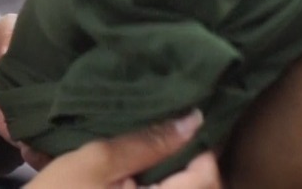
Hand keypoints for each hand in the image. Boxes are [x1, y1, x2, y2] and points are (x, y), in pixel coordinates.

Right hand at [28, 113, 220, 188]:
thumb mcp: (95, 162)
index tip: (184, 122)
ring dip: (183, 179)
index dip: (202, 147)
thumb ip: (145, 142)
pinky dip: (167, 188)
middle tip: (175, 135)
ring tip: (163, 153)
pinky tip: (150, 176)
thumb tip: (193, 119)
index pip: (206, 177)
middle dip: (194, 163)